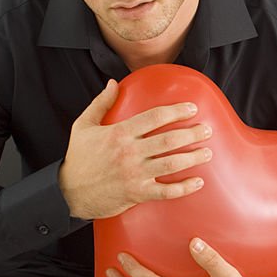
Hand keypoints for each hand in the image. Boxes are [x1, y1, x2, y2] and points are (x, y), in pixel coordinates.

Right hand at [58, 78, 213, 219]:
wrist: (69, 192)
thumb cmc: (78, 158)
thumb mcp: (83, 126)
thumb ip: (100, 103)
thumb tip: (113, 83)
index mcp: (119, 134)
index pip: (154, 117)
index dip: (176, 111)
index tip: (192, 108)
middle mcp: (130, 153)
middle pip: (169, 140)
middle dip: (192, 134)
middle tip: (207, 130)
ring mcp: (135, 174)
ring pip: (172, 164)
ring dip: (193, 158)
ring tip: (208, 152)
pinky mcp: (138, 193)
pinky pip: (166, 192)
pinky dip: (184, 188)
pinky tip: (198, 181)